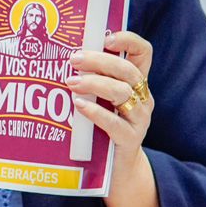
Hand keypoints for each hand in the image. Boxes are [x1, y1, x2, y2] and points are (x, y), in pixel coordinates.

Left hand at [67, 29, 153, 154]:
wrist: (117, 169)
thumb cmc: (103, 128)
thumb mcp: (102, 100)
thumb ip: (92, 79)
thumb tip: (62, 56)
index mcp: (137, 83)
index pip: (143, 53)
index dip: (129, 40)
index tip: (106, 37)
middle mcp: (143, 98)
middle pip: (128, 70)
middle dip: (100, 60)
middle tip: (74, 59)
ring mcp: (139, 119)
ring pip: (122, 93)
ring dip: (94, 83)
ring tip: (71, 82)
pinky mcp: (130, 139)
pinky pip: (115, 123)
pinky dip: (96, 112)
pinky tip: (79, 106)